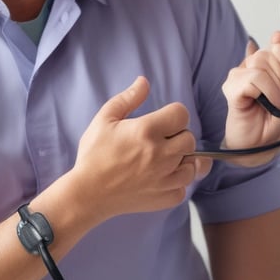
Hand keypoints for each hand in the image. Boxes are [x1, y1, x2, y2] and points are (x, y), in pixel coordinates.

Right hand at [72, 77, 201, 217]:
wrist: (87, 194)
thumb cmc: (94, 155)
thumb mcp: (105, 120)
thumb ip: (128, 98)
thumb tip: (144, 81)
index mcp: (146, 131)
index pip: (181, 114)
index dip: (173, 115)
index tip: (162, 122)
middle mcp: (161, 154)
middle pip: (189, 138)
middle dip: (177, 137)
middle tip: (158, 142)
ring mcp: (166, 178)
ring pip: (192, 163)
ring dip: (181, 160)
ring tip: (161, 161)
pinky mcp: (167, 198)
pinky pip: (185, 186)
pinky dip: (177, 182)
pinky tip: (161, 178)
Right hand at [221, 32, 279, 166]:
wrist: (261, 144)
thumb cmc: (273, 120)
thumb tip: (278, 36)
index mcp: (266, 64)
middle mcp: (250, 66)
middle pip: (271, 53)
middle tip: (278, 98)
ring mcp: (238, 75)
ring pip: (262, 63)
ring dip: (275, 87)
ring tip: (269, 101)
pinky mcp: (231, 87)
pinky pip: (255, 77)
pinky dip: (266, 91)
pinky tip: (261, 102)